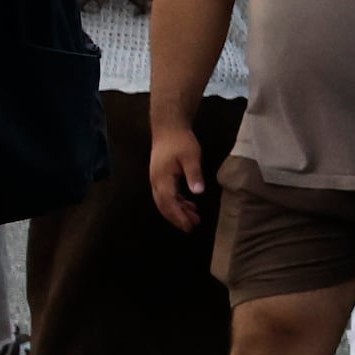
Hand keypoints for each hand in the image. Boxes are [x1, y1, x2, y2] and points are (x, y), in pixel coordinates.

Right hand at [150, 114, 209, 230]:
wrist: (168, 127)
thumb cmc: (181, 141)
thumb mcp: (191, 156)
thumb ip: (194, 174)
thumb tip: (198, 192)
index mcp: (162, 178)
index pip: (168, 203)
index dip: (178, 216)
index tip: (189, 226)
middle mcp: (156, 181)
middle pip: (164, 205)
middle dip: (177, 217)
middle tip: (192, 227)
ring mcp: (157, 179)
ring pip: (165, 201)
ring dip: (178, 211)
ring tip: (194, 218)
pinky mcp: (161, 176)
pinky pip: (167, 194)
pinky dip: (177, 202)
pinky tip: (189, 205)